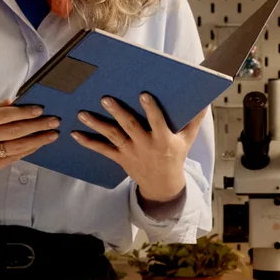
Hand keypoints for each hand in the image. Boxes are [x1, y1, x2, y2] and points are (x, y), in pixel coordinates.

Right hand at [0, 98, 59, 173]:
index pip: (5, 116)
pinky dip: (28, 150)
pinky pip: (13, 157)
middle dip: (37, 126)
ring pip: (17, 147)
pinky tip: (39, 144)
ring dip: (38, 140)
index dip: (24, 112)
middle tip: (54, 121)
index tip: (41, 110)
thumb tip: (17, 101)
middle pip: (15, 132)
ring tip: (52, 134)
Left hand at [71, 93, 208, 201]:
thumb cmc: (175, 156)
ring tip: (83, 113)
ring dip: (97, 125)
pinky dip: (88, 142)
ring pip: (112, 136)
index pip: (157, 122)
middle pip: (129, 126)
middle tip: (105, 98)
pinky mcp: (120, 158)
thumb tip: (205, 101)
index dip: (151, 109)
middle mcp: (145, 145)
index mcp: (163, 139)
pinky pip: (102, 150)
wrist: (162, 184)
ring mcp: (130, 152)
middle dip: (117, 112)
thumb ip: (194, 120)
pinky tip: (75, 134)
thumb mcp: (187, 140)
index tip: (143, 94)